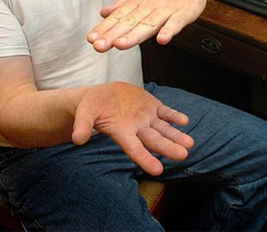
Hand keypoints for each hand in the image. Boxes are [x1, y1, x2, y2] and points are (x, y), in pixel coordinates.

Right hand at [71, 82, 193, 175]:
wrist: (101, 96)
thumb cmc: (91, 108)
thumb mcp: (85, 114)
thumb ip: (83, 126)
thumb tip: (76, 139)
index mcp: (122, 133)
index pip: (135, 149)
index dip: (145, 159)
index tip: (158, 171)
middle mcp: (137, 129)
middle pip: (154, 141)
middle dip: (168, 148)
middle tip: (183, 155)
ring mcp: (146, 118)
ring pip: (164, 129)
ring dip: (176, 135)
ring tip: (190, 143)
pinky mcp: (151, 106)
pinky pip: (165, 112)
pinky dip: (174, 116)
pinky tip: (184, 121)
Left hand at [86, 0, 208, 51]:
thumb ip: (123, 4)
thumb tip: (103, 13)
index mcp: (137, 3)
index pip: (118, 18)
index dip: (104, 29)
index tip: (91, 39)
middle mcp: (149, 6)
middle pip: (129, 23)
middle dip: (113, 35)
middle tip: (99, 46)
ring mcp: (166, 10)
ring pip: (149, 24)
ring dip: (135, 35)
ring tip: (121, 45)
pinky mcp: (184, 12)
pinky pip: (176, 23)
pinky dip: (169, 30)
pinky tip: (162, 40)